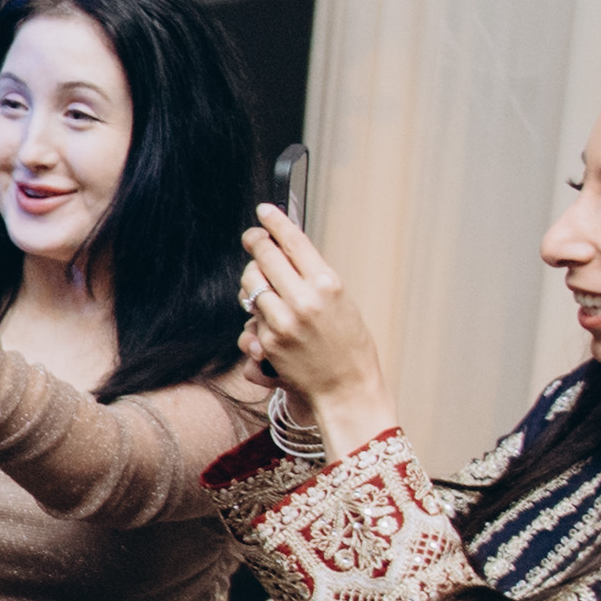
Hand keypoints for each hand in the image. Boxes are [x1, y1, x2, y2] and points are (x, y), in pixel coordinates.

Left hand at [235, 205, 391, 441]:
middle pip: (265, 256)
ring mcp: (282, 322)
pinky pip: (249, 318)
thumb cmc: (350, 347)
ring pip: (251, 284)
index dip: (275, 221)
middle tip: (253, 238)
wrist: (347, 389)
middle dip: (256, 243)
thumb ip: (315, 277)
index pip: (294, 242)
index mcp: (328, 285)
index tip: (264, 211)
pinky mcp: (267, 343)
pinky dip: (256, 316)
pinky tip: (268, 322)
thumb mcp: (343, 302)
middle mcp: (304, 300)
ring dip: (254, 281)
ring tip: (265, 286)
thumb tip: (288, 251)